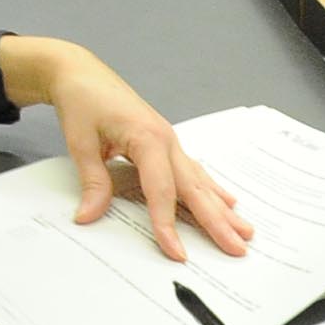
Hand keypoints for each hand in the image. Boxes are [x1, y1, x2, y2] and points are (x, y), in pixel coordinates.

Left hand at [28, 40, 250, 254]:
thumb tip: (89, 216)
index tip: (176, 252)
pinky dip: (211, 188)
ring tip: (245, 231)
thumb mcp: (80, 142)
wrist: (80, 73)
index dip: (167, 223)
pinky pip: (193, 170)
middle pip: (194, 187)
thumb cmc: (81, 101)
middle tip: (238, 249)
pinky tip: (227, 201)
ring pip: (200, 180)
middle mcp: (166, 140)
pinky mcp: (165, 142)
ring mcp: (169, 140)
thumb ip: (92, 181)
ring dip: (222, 207)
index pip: (161, 190)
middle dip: (217, 221)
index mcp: (147, 138)